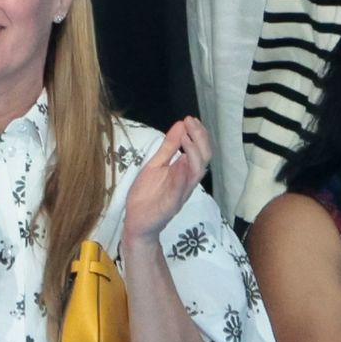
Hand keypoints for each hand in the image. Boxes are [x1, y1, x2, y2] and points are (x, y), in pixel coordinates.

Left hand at [123, 117, 209, 245]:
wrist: (137, 222)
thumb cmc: (148, 194)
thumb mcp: (156, 165)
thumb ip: (169, 147)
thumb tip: (181, 125)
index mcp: (184, 172)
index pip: (200, 150)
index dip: (199, 134)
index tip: (191, 119)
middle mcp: (186, 182)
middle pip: (203, 159)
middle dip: (200, 139)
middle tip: (191, 123)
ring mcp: (180, 193)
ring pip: (196, 173)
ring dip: (193, 154)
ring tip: (186, 137)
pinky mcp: (170, 205)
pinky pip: (180, 190)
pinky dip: (182, 176)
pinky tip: (180, 162)